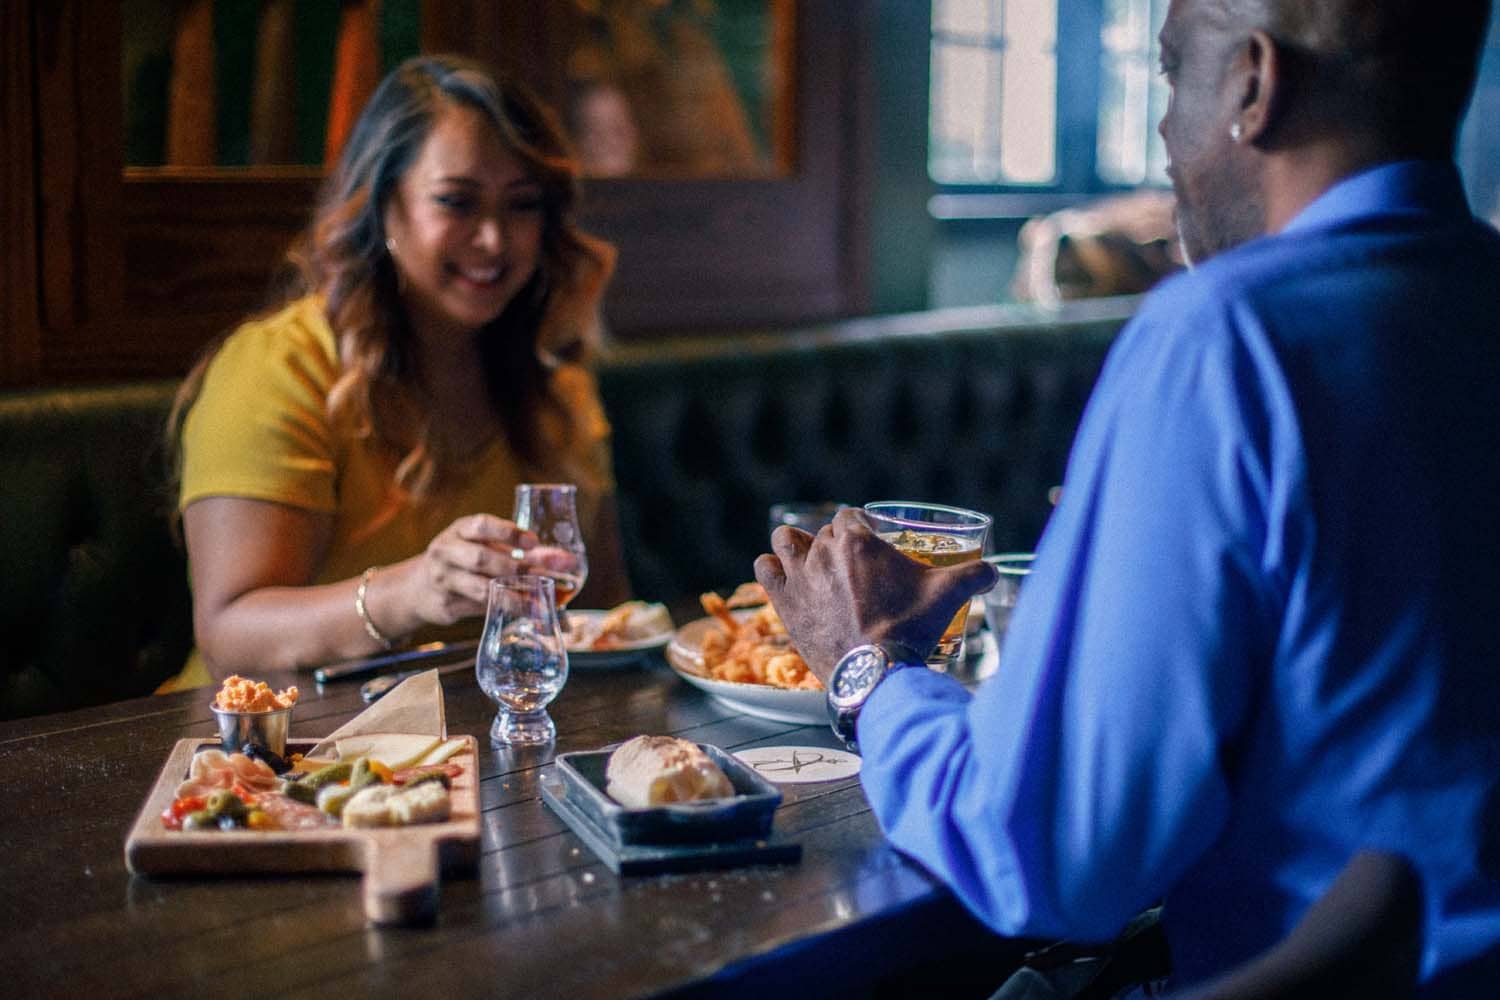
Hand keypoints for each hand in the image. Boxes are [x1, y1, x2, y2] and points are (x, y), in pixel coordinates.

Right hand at [395, 513, 536, 627]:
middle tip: (543, 575)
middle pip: (481, 558)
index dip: (508, 532)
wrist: (416, 588)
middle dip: (515, 567)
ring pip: (480, 588)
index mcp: (458, 531)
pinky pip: (480, 609)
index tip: (533, 541)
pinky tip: (526, 611)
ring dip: (513, 594)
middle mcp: (446, 552)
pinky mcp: (445, 606)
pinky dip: (505, 610)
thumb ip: (518, 551)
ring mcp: (443, 580)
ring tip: (539, 600)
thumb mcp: (482, 546)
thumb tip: (562, 560)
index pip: (481, 525)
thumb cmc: (461, 561)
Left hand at [753, 508, 997, 683]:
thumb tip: (993, 572)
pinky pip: (764, 569)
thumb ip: (973, 576)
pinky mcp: (784, 603)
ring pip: (785, 540)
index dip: (860, 528)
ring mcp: (799, 576)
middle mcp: (822, 550)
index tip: (869, 542)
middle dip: (836, 545)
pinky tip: (784, 578)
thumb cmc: (910, 628)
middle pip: (823, 533)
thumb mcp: (947, 596)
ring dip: (796, 546)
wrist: (876, 672)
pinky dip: (772, 569)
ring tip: (810, 563)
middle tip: (853, 570)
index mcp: (857, 540)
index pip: (850, 517)